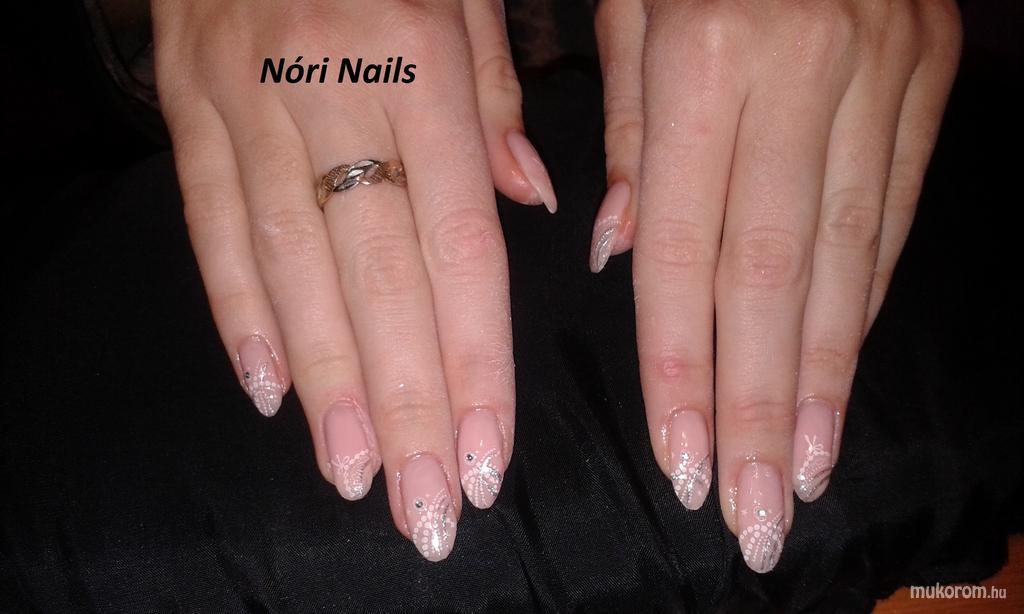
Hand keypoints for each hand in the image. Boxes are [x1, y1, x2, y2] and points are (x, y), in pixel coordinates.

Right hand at [153, 0, 555, 560]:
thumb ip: (499, 93)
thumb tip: (529, 204)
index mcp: (416, 55)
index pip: (456, 239)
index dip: (474, 356)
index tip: (489, 451)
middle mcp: (327, 82)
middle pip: (374, 274)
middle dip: (405, 402)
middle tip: (428, 502)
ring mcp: (242, 95)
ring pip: (288, 265)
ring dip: (326, 382)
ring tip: (353, 475)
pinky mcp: (184, 102)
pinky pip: (208, 221)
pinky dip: (237, 311)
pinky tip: (271, 390)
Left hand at [590, 0, 960, 570]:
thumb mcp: (627, 6)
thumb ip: (626, 134)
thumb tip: (621, 258)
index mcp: (711, 50)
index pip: (684, 247)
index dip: (681, 366)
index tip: (682, 461)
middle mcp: (807, 69)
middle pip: (776, 275)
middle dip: (760, 406)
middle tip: (759, 510)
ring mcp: (886, 71)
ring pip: (850, 257)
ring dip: (825, 376)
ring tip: (808, 467)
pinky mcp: (931, 74)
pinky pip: (893, 211)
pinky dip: (865, 300)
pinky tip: (843, 368)